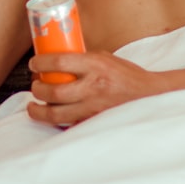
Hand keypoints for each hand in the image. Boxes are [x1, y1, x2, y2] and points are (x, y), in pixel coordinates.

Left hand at [26, 51, 171, 126]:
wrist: (150, 97)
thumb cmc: (126, 76)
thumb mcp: (105, 58)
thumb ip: (82, 59)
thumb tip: (55, 58)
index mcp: (96, 66)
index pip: (59, 62)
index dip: (40, 63)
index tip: (34, 64)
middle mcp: (93, 88)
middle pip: (53, 92)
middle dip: (37, 89)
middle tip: (35, 86)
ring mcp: (94, 109)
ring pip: (56, 115)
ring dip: (38, 111)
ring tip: (34, 106)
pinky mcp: (94, 123)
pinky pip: (68, 125)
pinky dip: (56, 122)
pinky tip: (51, 117)